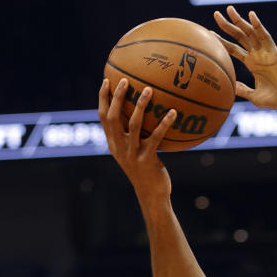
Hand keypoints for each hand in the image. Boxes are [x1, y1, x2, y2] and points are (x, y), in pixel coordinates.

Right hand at [98, 77, 174, 198]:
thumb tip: (142, 114)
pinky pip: (156, 137)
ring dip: (140, 105)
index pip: (103, 117)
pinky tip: (173, 112)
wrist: (152, 195)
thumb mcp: (134, 153)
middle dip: (118, 97)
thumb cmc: (146, 172)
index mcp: (114, 144)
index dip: (103, 98)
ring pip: (133, 124)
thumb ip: (133, 136)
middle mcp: (120, 147)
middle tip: (125, 80)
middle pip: (113, 117)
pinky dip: (164, 123)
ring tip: (149, 90)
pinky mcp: (147, 159)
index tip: (107, 80)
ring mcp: (132, 153)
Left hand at [213, 6, 276, 110]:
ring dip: (239, 21)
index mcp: (251, 63)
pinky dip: (258, 26)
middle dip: (227, 26)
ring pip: (249, 33)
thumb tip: (229, 86)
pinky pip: (265, 36)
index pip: (233, 49)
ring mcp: (265, 52)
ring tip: (229, 9)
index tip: (209, 34)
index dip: (221, 41)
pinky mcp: (274, 52)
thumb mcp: (254, 96)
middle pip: (239, 36)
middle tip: (215, 14)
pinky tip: (251, 15)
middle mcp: (257, 54)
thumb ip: (242, 90)